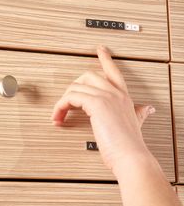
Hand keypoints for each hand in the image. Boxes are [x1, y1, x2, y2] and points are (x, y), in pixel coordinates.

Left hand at [51, 45, 155, 172]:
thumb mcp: (136, 124)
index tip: (101, 49)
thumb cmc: (129, 145)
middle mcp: (115, 93)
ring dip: (62, 101)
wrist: (131, 156)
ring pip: (76, 86)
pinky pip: (71, 97)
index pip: (114, 72)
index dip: (106, 59)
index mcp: (123, 96)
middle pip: (88, 75)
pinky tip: (58, 117)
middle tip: (65, 102)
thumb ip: (140, 114)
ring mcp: (106, 96)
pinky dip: (60, 107)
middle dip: (73, 87)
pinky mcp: (96, 103)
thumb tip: (147, 109)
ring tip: (58, 115)